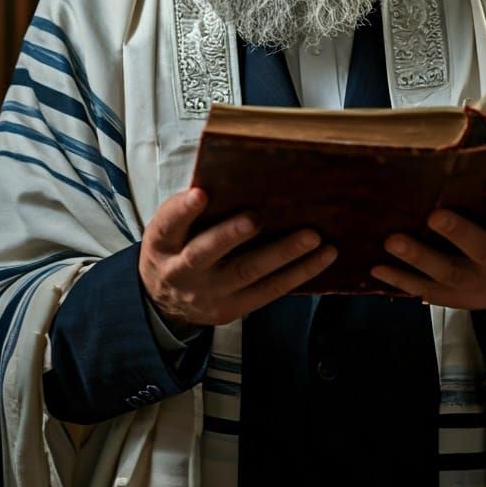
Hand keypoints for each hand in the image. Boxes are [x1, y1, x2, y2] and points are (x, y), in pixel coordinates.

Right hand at [139, 187, 337, 327]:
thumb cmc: (175, 248)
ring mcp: (208, 294)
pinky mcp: (232, 309)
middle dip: (232, 235)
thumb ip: (193, 209)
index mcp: (163, 244)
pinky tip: (322, 256)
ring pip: (247, 273)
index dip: (183, 210)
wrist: (162, 299)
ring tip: (312, 237)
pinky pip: (269, 291)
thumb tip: (239, 177)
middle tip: (256, 218)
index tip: (200, 194)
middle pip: (205, 254)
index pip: (168, 225)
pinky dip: (299, 273)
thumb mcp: (170, 228)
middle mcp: (182, 272)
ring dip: (283, 254)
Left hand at [370, 180, 485, 310]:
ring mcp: (480, 286)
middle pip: (482, 250)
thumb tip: (466, 157)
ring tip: (392, 241)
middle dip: (458, 232)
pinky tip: (378, 267)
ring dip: (419, 257)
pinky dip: (401, 280)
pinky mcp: (457, 299)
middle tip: (435, 216)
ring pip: (448, 272)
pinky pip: (427, 291)